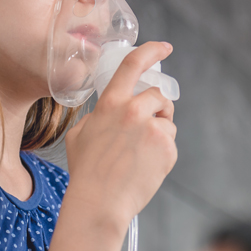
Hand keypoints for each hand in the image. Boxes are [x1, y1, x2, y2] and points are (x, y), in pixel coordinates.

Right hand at [63, 40, 177, 227]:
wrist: (100, 202)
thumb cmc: (87, 172)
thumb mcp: (79, 135)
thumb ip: (97, 117)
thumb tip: (108, 113)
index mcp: (111, 104)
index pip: (132, 65)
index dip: (151, 51)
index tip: (164, 48)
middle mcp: (133, 111)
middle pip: (158, 96)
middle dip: (159, 108)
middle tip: (148, 129)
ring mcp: (152, 129)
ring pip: (167, 122)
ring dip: (160, 133)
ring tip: (140, 155)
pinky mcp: (167, 148)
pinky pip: (171, 143)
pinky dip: (163, 154)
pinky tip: (146, 167)